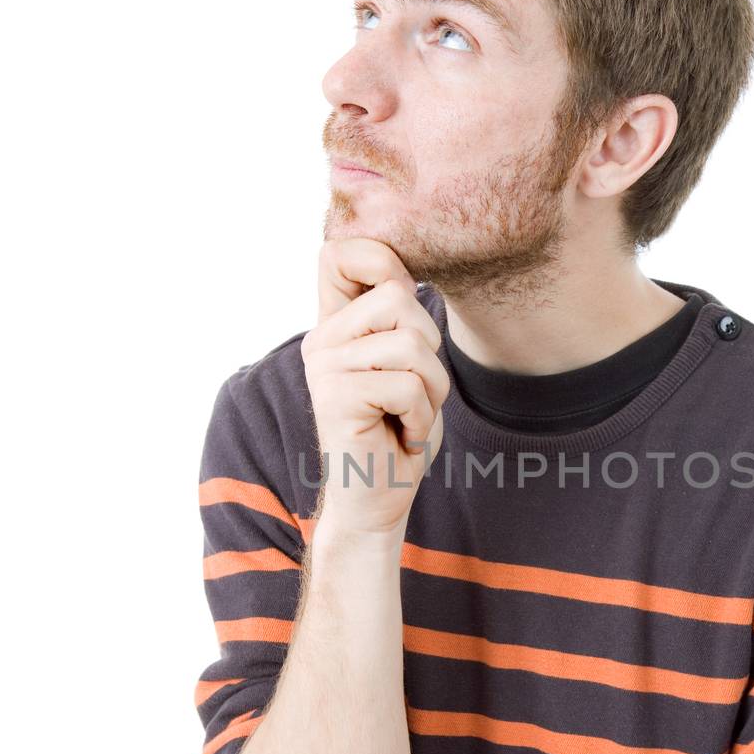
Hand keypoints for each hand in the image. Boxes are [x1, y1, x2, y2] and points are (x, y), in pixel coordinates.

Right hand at [300, 239, 449, 539]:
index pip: (342, 253)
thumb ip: (398, 319)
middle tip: (415, 392)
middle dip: (430, 350)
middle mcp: (322, 340)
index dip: (383, 262)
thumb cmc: (397, 432)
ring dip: (431, 388)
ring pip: (412, 343)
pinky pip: (408, 385)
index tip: (403, 308)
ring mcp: (325, 367)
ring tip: (409, 414)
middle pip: (400, 297)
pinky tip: (401, 434)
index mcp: (335, 325)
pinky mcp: (336, 398)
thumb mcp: (405, 364)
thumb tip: (408, 275)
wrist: (377, 500)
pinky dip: (422, 416)